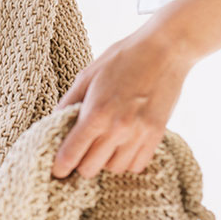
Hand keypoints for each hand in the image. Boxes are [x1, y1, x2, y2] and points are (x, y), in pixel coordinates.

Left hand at [53, 21, 198, 178]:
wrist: (165, 50)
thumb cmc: (123, 58)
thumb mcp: (87, 76)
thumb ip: (69, 102)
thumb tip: (54, 122)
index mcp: (96, 113)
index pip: (71, 155)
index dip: (60, 166)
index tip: (57, 169)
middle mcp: (117, 129)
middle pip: (90, 169)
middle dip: (80, 164)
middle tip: (80, 153)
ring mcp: (139, 134)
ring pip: (114, 169)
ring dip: (104, 162)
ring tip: (103, 146)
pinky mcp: (157, 135)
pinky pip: (137, 165)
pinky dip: (126, 161)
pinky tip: (122, 146)